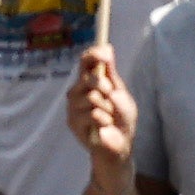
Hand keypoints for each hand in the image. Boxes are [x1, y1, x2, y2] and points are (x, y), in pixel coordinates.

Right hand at [72, 47, 137, 165]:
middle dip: (105, 86)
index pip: (85, 61)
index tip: (106, 54)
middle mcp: (78, 91)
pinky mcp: (73, 122)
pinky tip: (104, 126)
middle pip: (88, 77)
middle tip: (111, 95)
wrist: (120, 145)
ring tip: (109, 116)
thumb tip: (108, 49)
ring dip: (107, 108)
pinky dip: (105, 120)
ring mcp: (73, 107)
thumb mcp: (122, 94)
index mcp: (90, 81)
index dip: (94, 54)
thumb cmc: (121, 119)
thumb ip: (113, 75)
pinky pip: (92, 114)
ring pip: (91, 97)